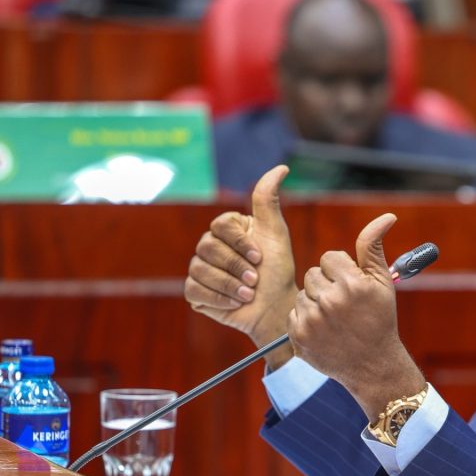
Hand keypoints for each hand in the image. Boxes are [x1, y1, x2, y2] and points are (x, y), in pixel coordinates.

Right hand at [185, 165, 298, 367]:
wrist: (275, 308)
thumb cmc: (277, 271)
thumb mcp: (275, 233)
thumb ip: (269, 200)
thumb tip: (282, 167)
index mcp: (227, 230)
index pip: (219, 226)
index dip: (240, 244)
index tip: (260, 258)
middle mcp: (210, 246)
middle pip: (207, 247)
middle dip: (236, 266)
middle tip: (255, 279)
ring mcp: (200, 269)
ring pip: (200, 269)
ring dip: (230, 284)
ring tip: (249, 293)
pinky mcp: (195, 292)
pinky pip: (194, 289)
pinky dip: (218, 298)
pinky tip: (236, 303)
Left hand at [287, 213, 425, 418]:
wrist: (373, 365)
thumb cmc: (380, 319)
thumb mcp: (382, 282)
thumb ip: (374, 247)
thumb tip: (387, 216)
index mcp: (352, 284)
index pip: (329, 258)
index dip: (341, 271)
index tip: (351, 287)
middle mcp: (330, 301)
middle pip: (313, 274)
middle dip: (327, 285)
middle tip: (344, 306)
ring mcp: (312, 320)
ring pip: (303, 294)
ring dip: (316, 303)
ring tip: (335, 320)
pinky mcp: (299, 336)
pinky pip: (294, 313)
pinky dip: (306, 320)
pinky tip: (324, 331)